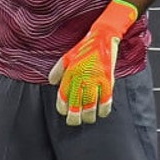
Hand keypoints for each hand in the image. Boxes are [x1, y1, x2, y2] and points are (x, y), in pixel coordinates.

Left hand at [48, 0, 137, 124]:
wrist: (103, 37)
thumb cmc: (84, 48)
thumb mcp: (66, 57)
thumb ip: (57, 70)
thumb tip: (51, 83)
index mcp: (70, 73)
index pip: (64, 95)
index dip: (63, 107)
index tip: (64, 112)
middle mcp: (81, 78)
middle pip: (76, 104)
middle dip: (74, 117)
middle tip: (74, 122)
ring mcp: (95, 80)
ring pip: (91, 105)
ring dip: (88, 116)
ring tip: (87, 119)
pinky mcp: (108, 80)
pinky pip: (106, 100)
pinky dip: (103, 109)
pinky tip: (101, 114)